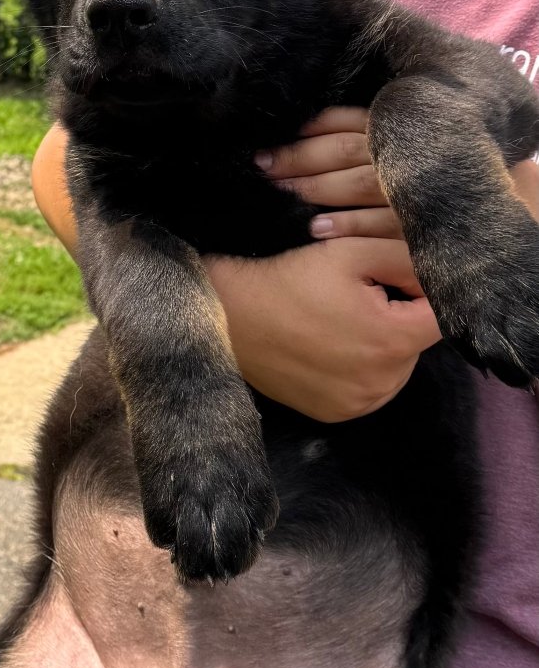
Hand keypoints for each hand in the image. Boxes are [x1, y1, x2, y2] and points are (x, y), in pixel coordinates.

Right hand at [208, 107, 536, 421]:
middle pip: (416, 341)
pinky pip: (368, 386)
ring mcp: (358, 404)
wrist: (227, 315)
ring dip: (381, 342)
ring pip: (395, 365)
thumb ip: (406, 257)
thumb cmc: (288, 278)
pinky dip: (359, 365)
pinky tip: (328, 342)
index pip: (439, 313)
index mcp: (393, 342)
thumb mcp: (351, 253)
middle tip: (358, 292)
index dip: (423, 289)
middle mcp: (383, 384)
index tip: (394, 275)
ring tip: (340, 317)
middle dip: (399, 314)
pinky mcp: (335, 415)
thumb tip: (439, 267)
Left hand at [257, 106, 538, 234]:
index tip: (271, 142)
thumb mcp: (403, 138)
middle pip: (348, 150)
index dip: (308, 131)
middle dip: (301, 159)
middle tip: (263, 167)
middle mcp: (411, 149)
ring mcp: (420, 185)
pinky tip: (316, 230)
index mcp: (402, 123)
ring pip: (363, 183)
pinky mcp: (426, 223)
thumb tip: (306, 130)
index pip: (348, 121)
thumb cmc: (435, 163)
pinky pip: (385, 224)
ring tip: (282, 194)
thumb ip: (365, 130)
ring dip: (318, 190)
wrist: (498, 195)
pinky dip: (349, 227)